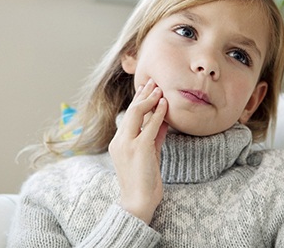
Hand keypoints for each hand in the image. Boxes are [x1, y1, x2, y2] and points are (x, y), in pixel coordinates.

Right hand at [109, 79, 167, 224]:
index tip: (146, 89)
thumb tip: (163, 120)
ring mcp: (128, 144)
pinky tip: (164, 103)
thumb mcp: (149, 153)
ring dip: (150, 99)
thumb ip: (154, 136)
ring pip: (137, 113)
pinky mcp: (139, 148)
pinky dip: (158, 113)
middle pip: (131, 110)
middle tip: (152, 82)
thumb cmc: (144, 179)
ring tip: (159, 88)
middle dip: (143, 94)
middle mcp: (120, 140)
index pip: (129, 116)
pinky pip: (150, 126)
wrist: (138, 202)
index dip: (138, 100)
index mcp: (119, 142)